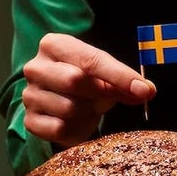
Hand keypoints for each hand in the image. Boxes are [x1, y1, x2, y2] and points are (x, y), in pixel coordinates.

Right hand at [22, 33, 155, 147]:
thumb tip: (147, 91)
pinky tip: (75, 123)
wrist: (60, 107)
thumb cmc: (86, 85)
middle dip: (97, 94)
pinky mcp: (30, 122)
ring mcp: (29, 95)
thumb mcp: (105, 77)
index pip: (90, 60)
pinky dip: (75, 130)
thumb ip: (124, 82)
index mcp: (54, 45)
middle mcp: (35, 67)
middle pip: (74, 80)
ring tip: (86, 110)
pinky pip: (60, 129)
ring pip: (69, 109)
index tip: (144, 90)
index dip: (119, 76)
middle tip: (104, 100)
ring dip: (87, 114)